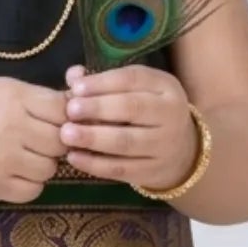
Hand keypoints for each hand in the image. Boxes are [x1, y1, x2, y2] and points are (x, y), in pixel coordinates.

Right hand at [0, 76, 67, 203]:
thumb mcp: (10, 90)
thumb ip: (45, 97)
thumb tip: (83, 104)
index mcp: (14, 99)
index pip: (63, 110)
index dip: (66, 116)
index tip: (57, 119)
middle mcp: (9, 129)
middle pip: (60, 142)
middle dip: (56, 141)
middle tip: (42, 139)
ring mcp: (3, 161)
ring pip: (50, 169)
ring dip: (44, 163)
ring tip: (28, 155)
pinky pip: (34, 190)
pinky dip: (31, 183)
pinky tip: (19, 171)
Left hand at [59, 63, 198, 187]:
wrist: (181, 151)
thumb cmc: (147, 113)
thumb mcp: (134, 90)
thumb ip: (102, 82)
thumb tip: (73, 75)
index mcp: (165, 86)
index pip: (134, 79)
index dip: (103, 83)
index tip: (76, 88)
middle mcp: (170, 113)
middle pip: (132, 109)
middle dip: (98, 109)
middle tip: (70, 111)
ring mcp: (164, 145)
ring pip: (127, 141)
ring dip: (94, 138)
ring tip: (66, 134)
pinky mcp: (153, 171)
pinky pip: (122, 168)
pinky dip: (95, 164)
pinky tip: (74, 157)